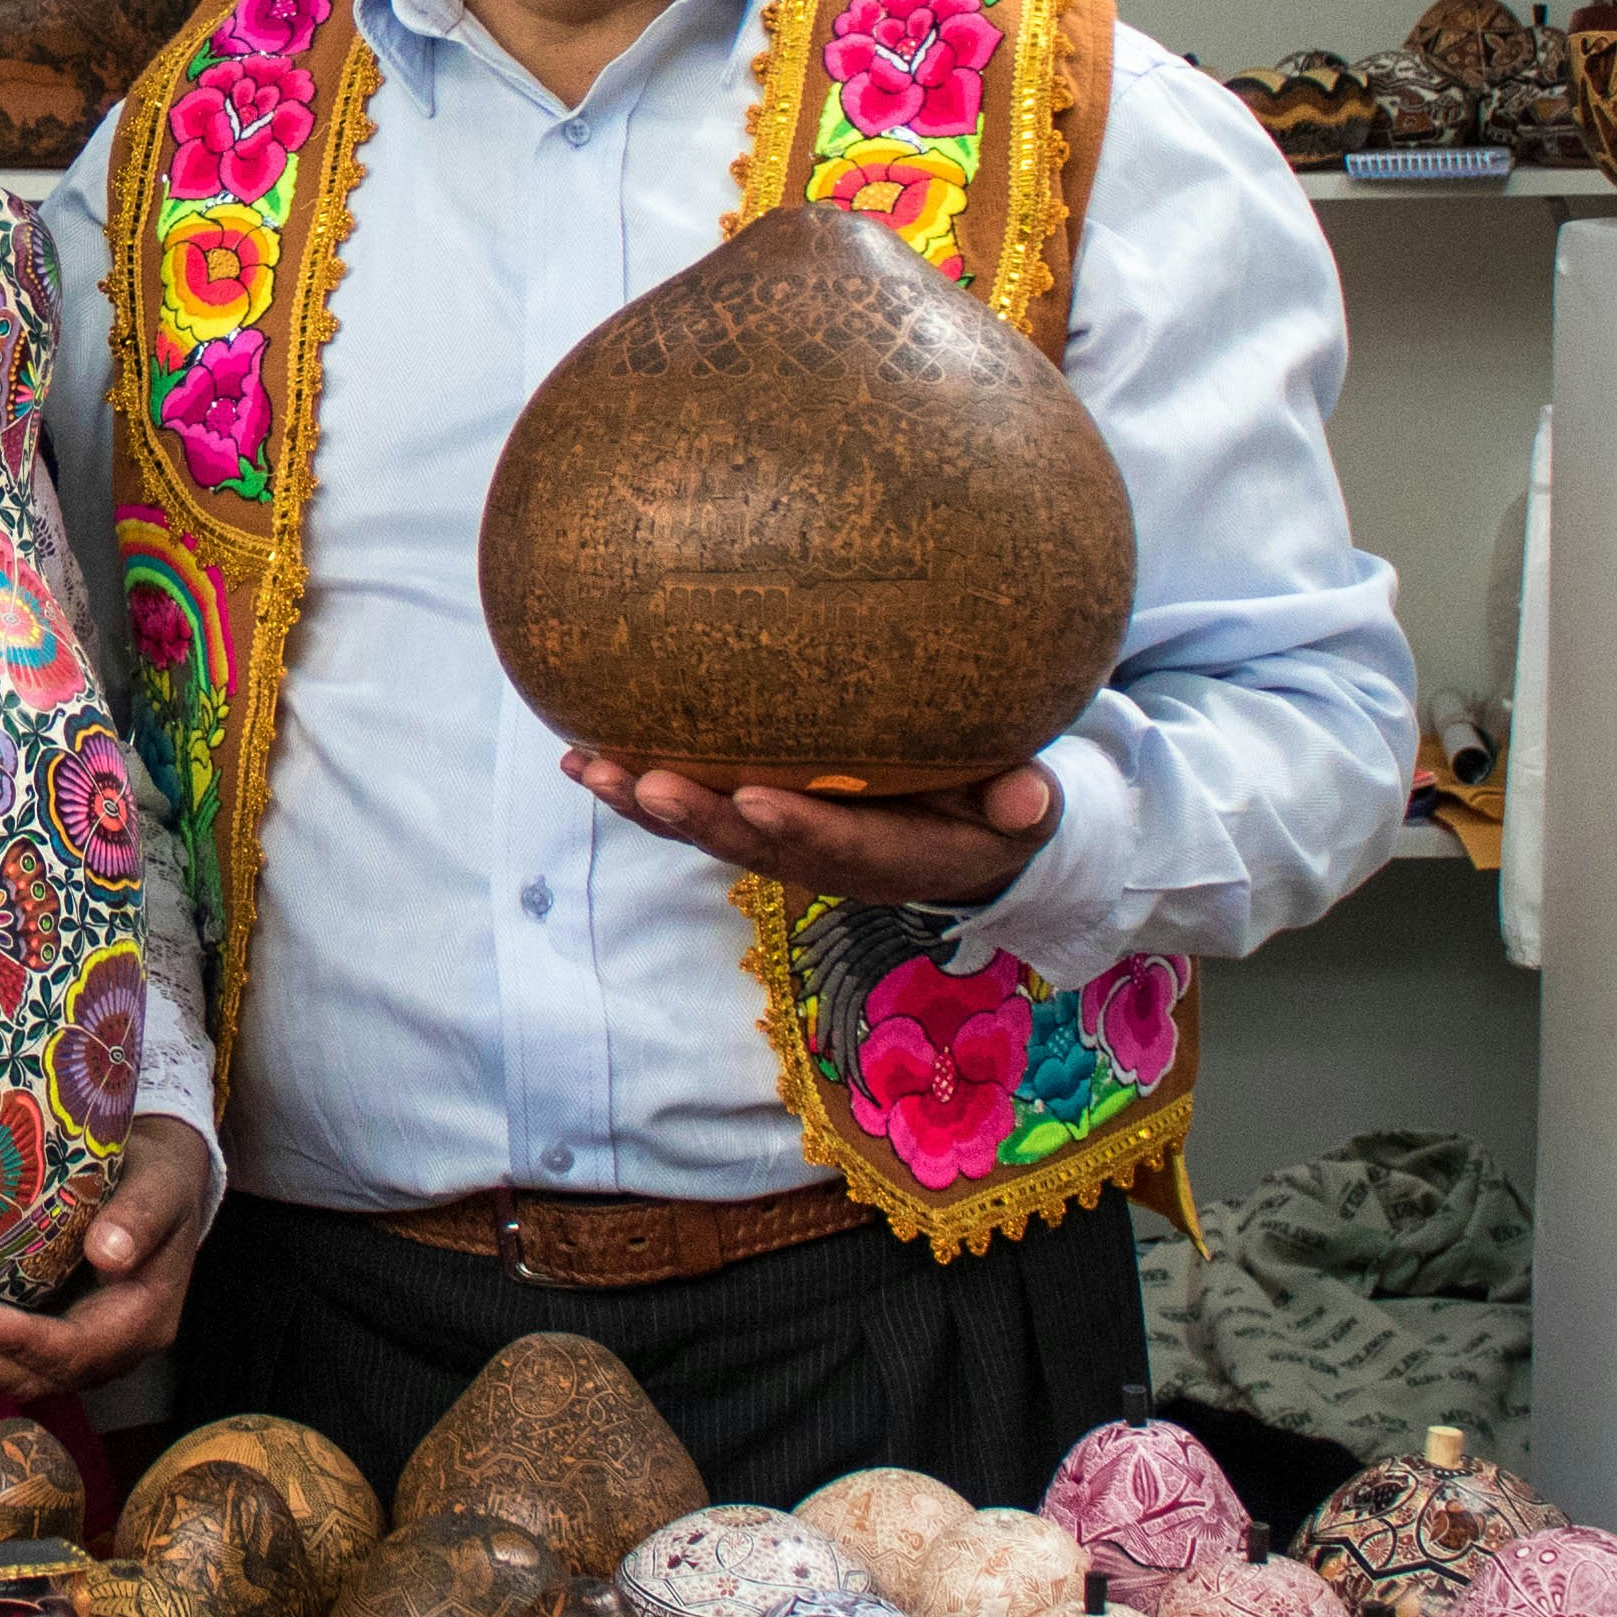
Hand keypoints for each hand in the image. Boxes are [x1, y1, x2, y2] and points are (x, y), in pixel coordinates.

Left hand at [0, 1116, 212, 1404]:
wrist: (154, 1187)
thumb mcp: (162, 1188)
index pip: (77, 1349)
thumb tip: (110, 1252)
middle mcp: (101, 1349)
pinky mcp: (36, 1334)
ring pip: (2, 1373)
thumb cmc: (160, 1182)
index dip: (24, 1341)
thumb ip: (142, 1217)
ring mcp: (66, 1347)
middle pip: (30, 1376)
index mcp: (139, 1323)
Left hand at [569, 748, 1058, 909]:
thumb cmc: (998, 806)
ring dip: (648, 806)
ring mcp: (786, 844)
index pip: (842, 846)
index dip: (797, 827)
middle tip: (645, 781)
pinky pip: (694, 811)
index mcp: (896, 857)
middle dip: (697, 818)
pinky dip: (638, 790)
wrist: (972, 841)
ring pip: (710, 831)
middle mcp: (828, 859)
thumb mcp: (1025, 808)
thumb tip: (1033, 803)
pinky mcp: (759, 823)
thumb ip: (1023, 800)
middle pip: (755, 845)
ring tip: (592, 768)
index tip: (752, 799)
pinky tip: (583, 757)